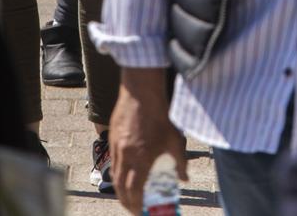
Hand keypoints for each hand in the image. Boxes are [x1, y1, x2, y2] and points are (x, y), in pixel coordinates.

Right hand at [110, 73, 186, 213]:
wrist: (142, 92)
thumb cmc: (161, 115)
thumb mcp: (175, 141)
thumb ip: (180, 162)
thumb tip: (184, 179)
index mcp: (141, 159)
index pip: (134, 191)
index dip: (135, 205)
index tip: (140, 212)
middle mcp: (125, 155)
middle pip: (120, 186)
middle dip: (126, 201)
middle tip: (133, 208)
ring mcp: (116, 146)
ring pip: (114, 174)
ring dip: (120, 188)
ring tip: (128, 195)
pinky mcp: (112, 137)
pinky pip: (112, 160)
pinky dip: (117, 172)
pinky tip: (125, 173)